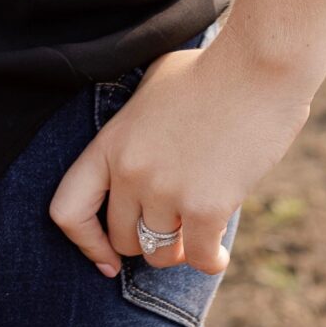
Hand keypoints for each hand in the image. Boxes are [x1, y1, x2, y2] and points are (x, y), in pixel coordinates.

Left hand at [47, 27, 313, 277]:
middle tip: (173, 231)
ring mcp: (165, 189)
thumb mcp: (154, 86)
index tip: (107, 260)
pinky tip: (219, 254)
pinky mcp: (205, 206)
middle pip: (122, 238)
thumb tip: (140, 150)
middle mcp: (130, 170)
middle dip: (146, 241)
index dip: (85, 242)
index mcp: (111, 142)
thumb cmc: (212, 68)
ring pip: (159, 252)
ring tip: (196, 238)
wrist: (258, 65)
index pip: (67, 210)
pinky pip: (199, 257)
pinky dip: (210, 261)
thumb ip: (138, 125)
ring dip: (178, 251)